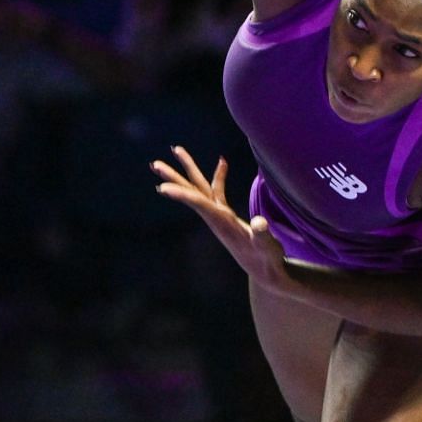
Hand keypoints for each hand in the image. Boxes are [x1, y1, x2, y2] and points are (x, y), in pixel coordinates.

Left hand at [152, 146, 288, 290]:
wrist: (263, 271)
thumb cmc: (266, 258)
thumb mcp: (267, 247)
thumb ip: (262, 234)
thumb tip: (259, 223)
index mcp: (222, 222)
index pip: (199, 205)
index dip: (182, 195)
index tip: (162, 188)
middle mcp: (215, 217)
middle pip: (191, 192)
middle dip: (174, 178)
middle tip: (154, 164)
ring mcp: (219, 215)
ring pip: (200, 188)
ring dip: (188, 170)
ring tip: (176, 150)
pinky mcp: (226, 215)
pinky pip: (218, 191)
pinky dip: (219, 176)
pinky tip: (222, 161)